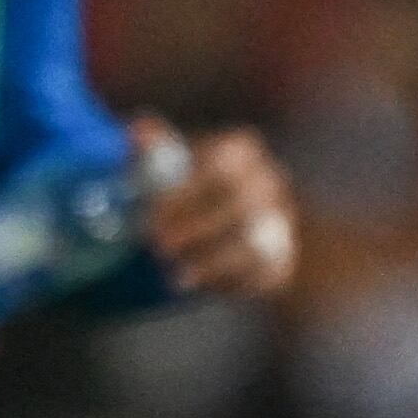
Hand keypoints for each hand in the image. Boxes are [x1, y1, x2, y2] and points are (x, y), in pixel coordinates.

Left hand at [133, 118, 300, 301]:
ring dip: (211, 261)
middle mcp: (268, 184)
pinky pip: (262, 274)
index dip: (186, 193)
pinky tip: (198, 285)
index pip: (219, 168)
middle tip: (157, 245)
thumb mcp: (167, 159)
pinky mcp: (281, 260)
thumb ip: (152, 147)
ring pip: (254, 244)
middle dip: (196, 227)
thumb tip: (136, 131)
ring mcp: (280, 223)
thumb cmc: (185, 182)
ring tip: (172, 275)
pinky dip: (228, 282)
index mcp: (240, 152)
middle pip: (240, 205)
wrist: (224, 218)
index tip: (151, 213)